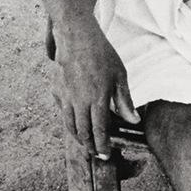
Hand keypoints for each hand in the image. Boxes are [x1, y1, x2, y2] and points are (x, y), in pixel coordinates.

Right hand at [53, 25, 138, 158]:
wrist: (76, 36)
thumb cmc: (101, 53)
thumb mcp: (119, 75)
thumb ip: (125, 100)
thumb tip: (133, 120)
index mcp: (97, 99)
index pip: (100, 131)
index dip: (102, 146)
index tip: (105, 155)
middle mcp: (79, 101)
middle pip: (83, 132)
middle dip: (89, 146)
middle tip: (95, 153)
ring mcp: (65, 96)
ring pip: (69, 125)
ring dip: (77, 137)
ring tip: (84, 142)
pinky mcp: (56, 89)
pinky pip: (61, 110)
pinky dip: (67, 120)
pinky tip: (72, 120)